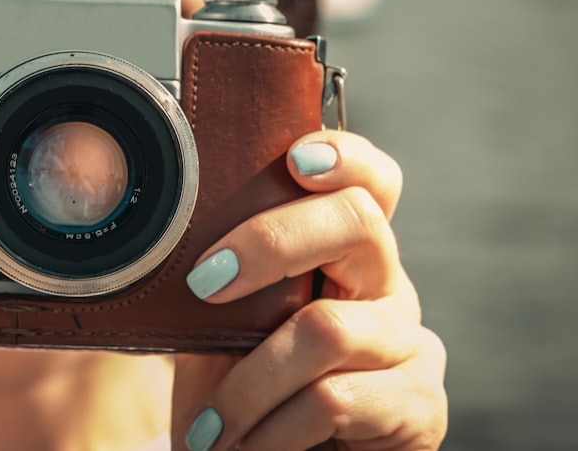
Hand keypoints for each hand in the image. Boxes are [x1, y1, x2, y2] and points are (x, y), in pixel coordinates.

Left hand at [171, 131, 447, 450]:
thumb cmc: (243, 388)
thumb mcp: (223, 325)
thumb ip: (220, 278)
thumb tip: (157, 237)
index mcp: (342, 252)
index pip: (368, 182)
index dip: (345, 156)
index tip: (295, 158)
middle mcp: (386, 285)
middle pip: (358, 222)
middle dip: (270, 242)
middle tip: (203, 283)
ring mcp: (409, 343)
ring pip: (328, 327)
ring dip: (249, 383)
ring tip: (208, 427)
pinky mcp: (419, 406)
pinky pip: (334, 399)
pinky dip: (272, 430)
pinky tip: (243, 445)